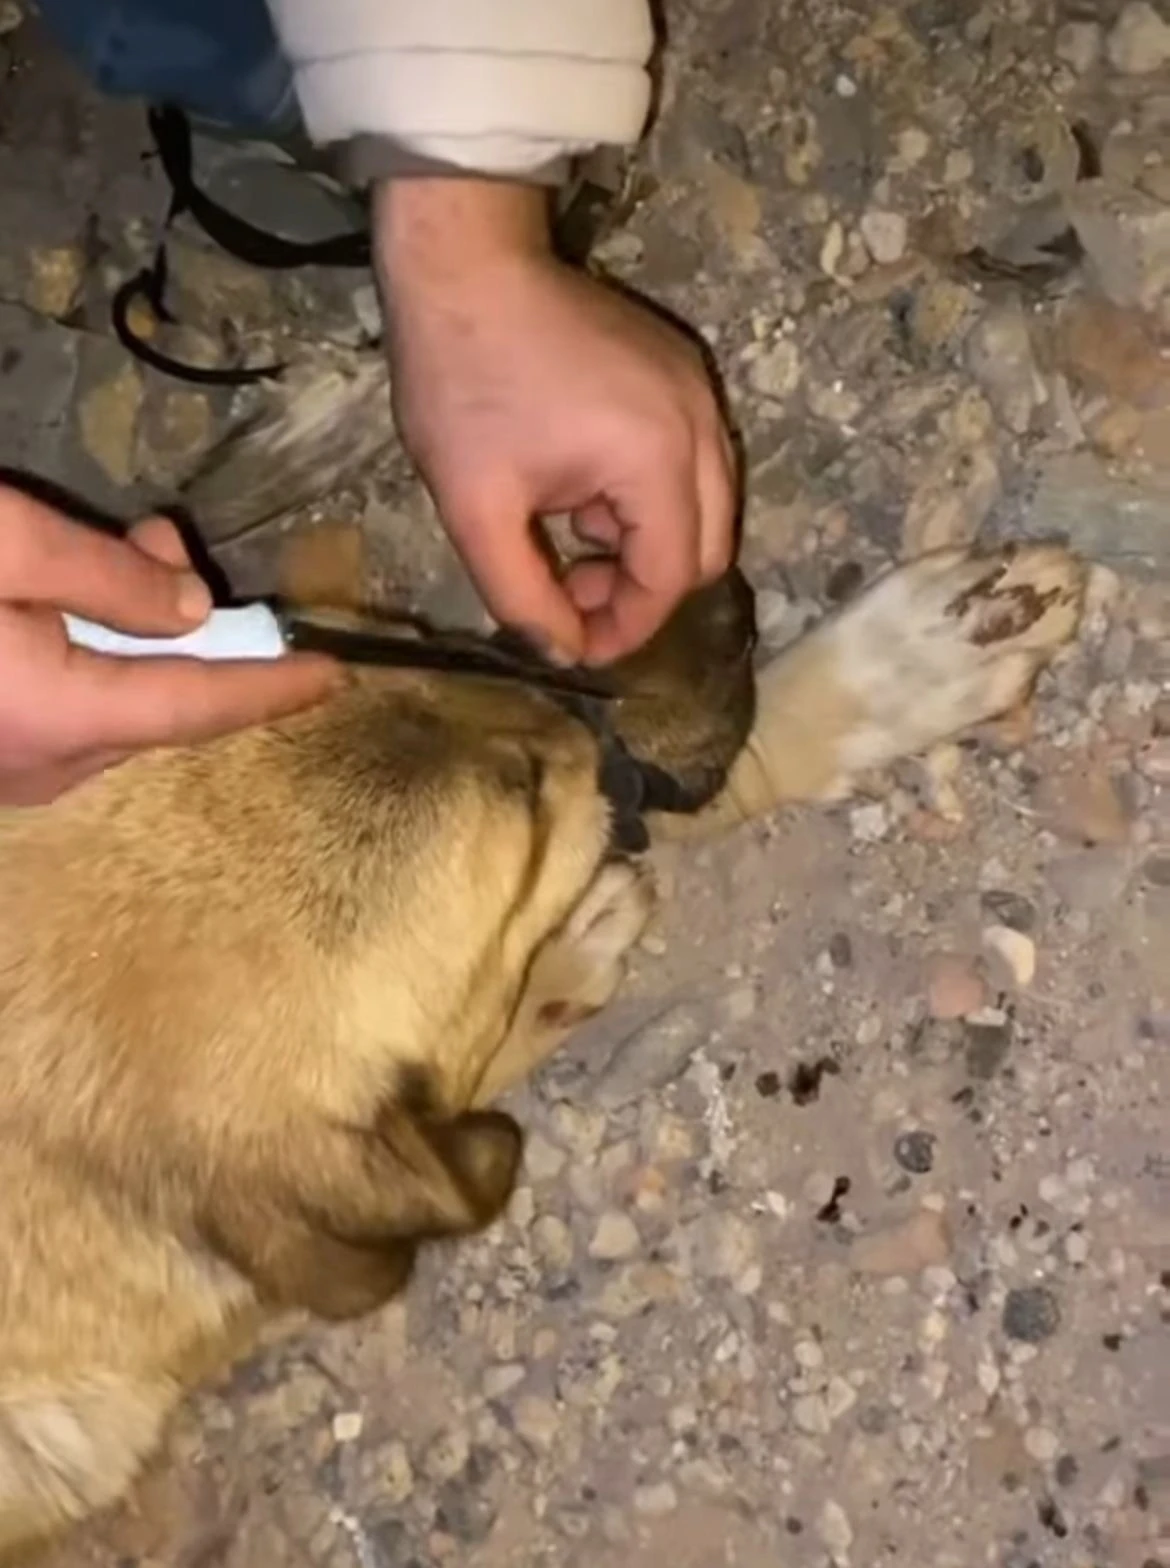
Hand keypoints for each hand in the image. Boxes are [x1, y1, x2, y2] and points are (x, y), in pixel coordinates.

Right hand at [0, 487, 338, 805]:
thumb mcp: (5, 542)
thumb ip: (108, 576)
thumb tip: (197, 609)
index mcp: (55, 714)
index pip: (196, 706)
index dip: (270, 688)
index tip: (334, 672)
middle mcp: (43, 767)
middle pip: (161, 710)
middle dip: (195, 634)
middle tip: (166, 544)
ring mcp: (12, 772)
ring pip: (118, 713)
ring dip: (141, 642)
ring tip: (120, 554)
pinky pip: (74, 717)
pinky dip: (97, 663)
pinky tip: (71, 603)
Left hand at [375, 179, 735, 664]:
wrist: (465, 263)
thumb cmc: (461, 380)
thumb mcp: (474, 507)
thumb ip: (522, 595)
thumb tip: (562, 655)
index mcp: (655, 457)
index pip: (671, 576)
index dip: (628, 627)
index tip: (577, 646)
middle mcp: (700, 425)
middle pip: (707, 550)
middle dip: (644, 591)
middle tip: (573, 592)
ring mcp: (698, 392)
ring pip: (707, 509)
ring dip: (648, 545)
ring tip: (573, 536)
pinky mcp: (682, 371)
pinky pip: (694, 464)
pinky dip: (652, 499)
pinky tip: (585, 487)